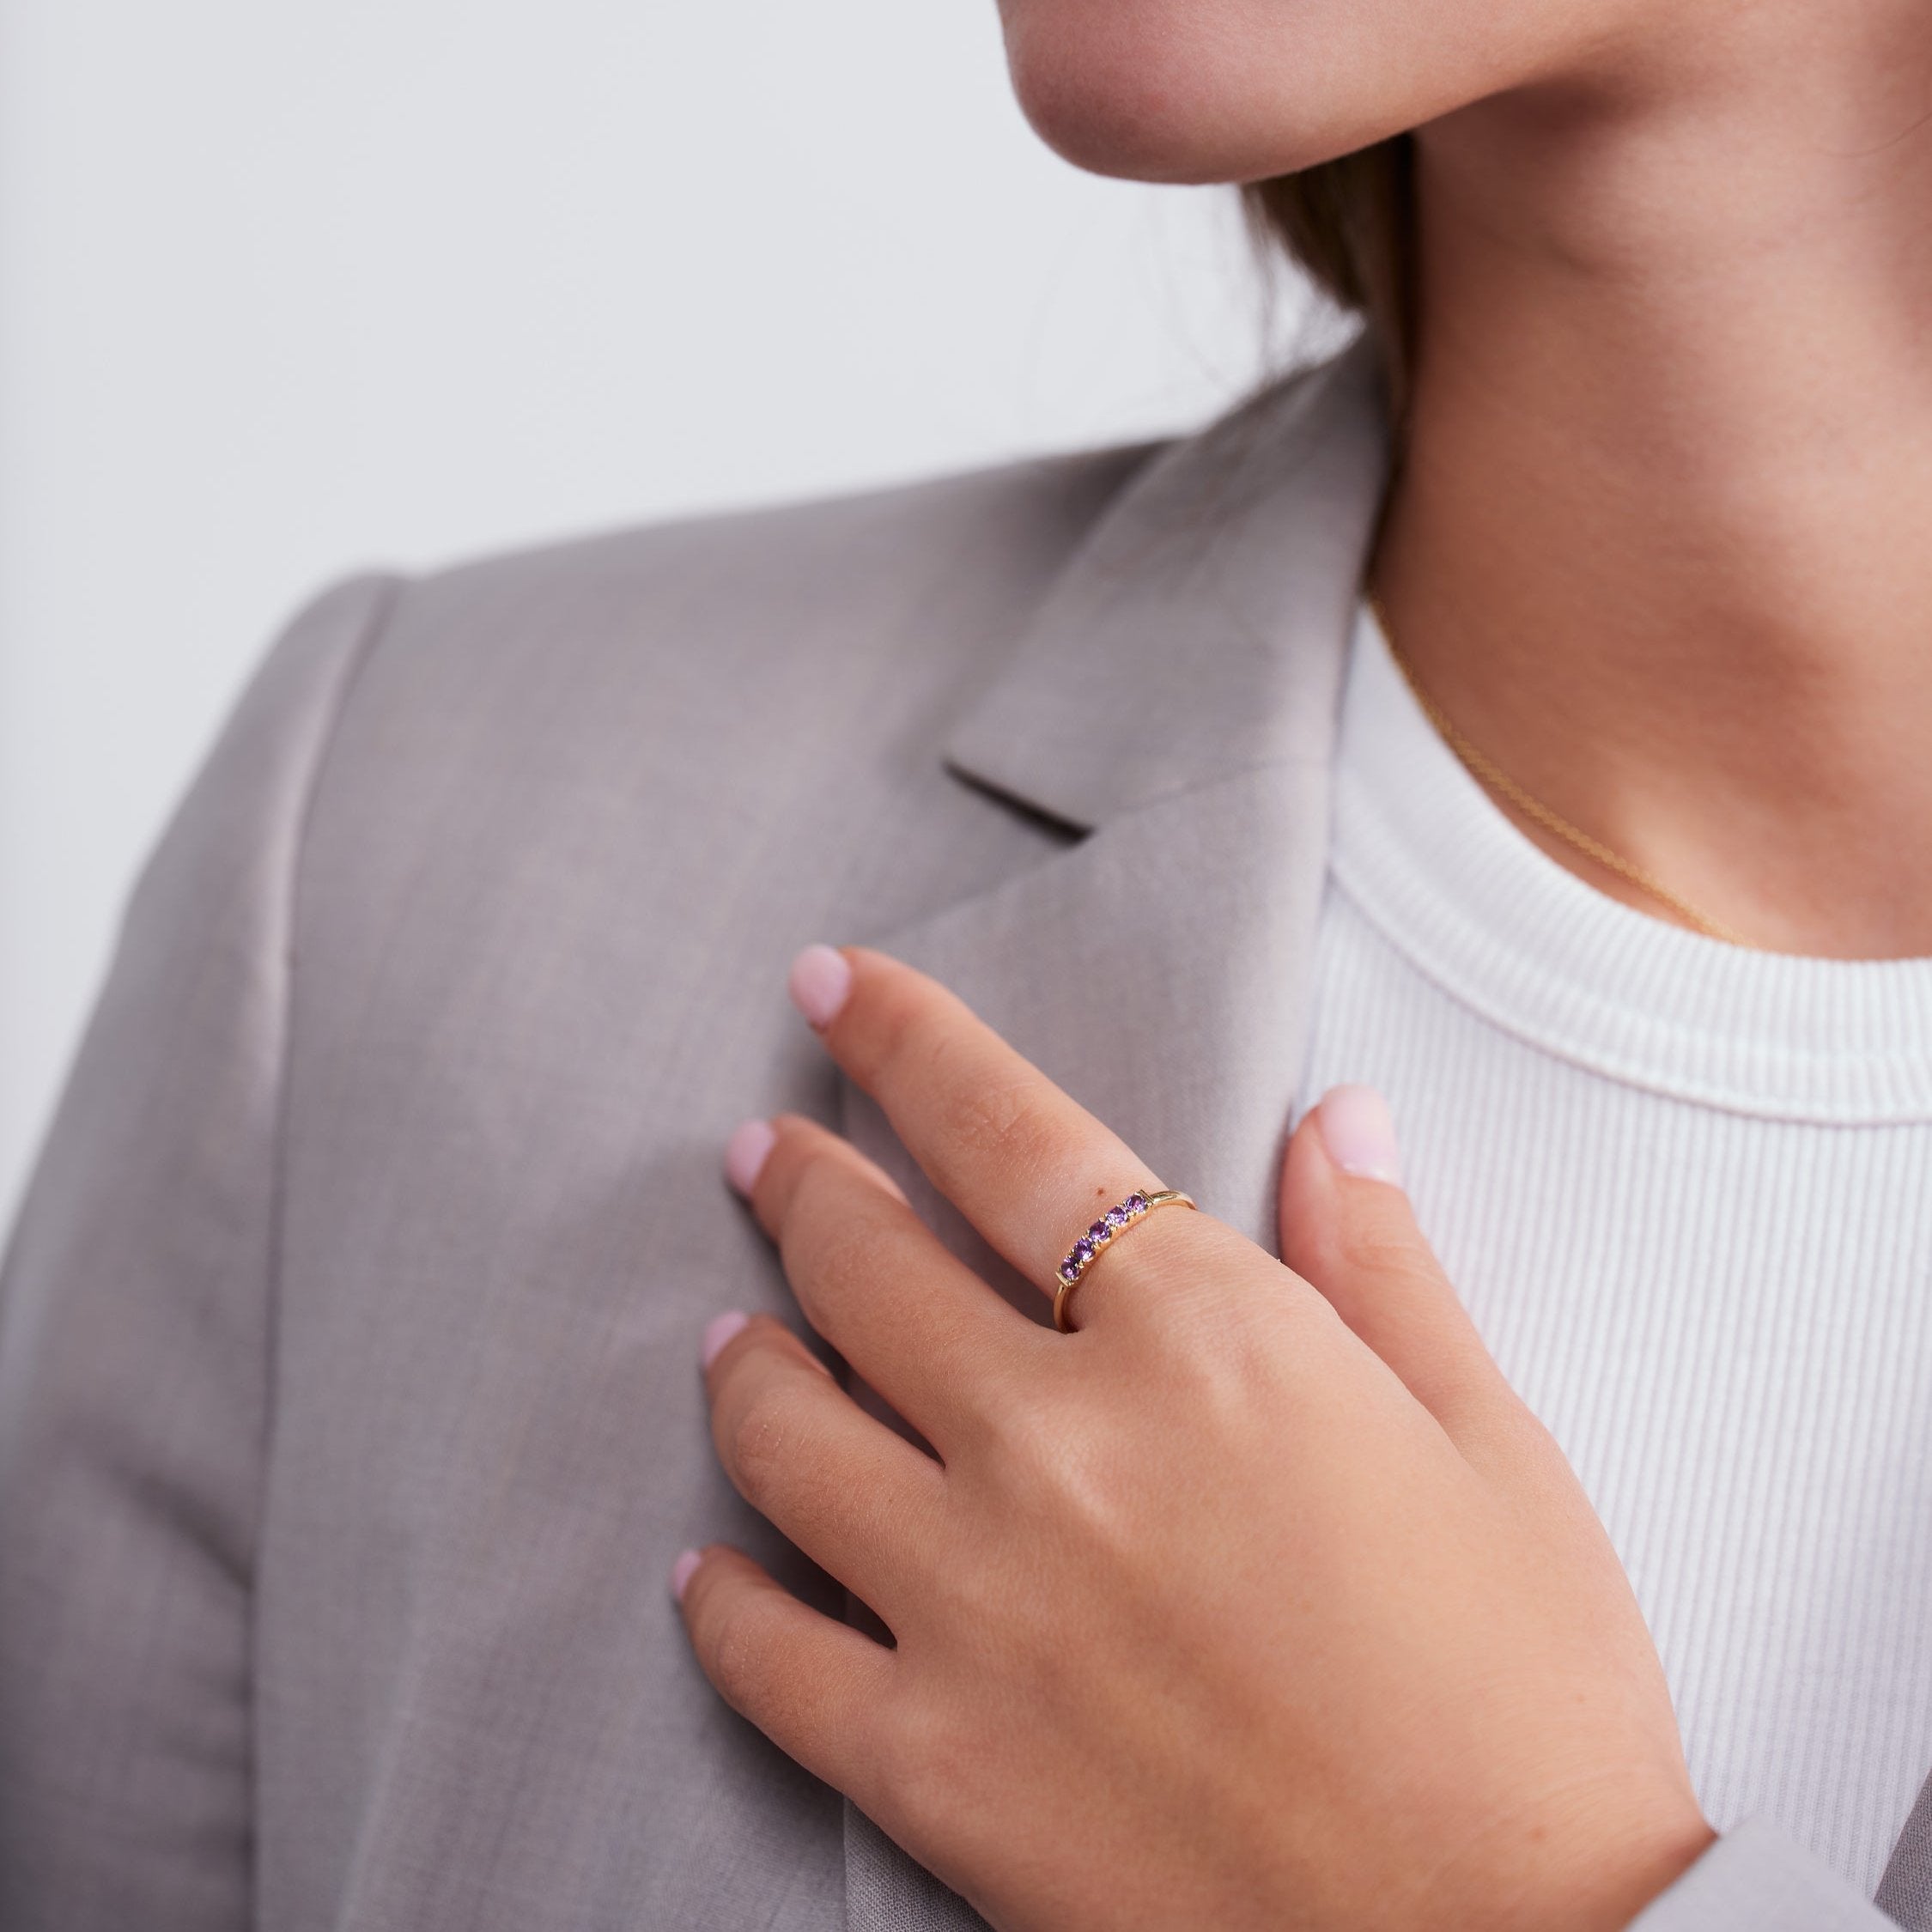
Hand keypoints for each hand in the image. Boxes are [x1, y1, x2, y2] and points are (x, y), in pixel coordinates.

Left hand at [676, 945, 1712, 1931]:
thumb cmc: (1530, 1697)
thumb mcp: (1488, 1443)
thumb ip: (1380, 1267)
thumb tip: (1337, 1119)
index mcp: (1204, 1340)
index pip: (1009, 1134)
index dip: (905, 1043)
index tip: (834, 990)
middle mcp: (1063, 1443)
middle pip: (867, 1266)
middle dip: (801, 1186)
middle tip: (766, 1152)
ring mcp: (977, 1602)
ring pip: (786, 1434)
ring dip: (743, 1363)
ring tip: (730, 1334)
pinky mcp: (933, 1761)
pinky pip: (769, 1656)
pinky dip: (723, 1600)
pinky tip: (708, 1571)